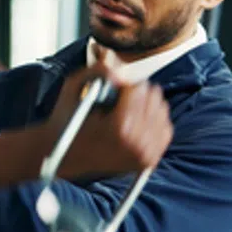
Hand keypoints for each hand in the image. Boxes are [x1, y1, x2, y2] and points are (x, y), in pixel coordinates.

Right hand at [42, 53, 172, 180]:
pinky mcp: (150, 160)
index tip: (111, 92)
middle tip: (117, 104)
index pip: (139, 88)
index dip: (123, 85)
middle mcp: (138, 144)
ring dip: (145, 106)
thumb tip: (120, 71)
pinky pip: (165, 128)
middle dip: (136, 94)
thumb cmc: (67, 123)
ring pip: (161, 110)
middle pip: (153, 97)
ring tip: (124, 114)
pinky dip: (153, 121)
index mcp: (120, 128)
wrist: (66, 157)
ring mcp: (146, 154)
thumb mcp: (73, 89)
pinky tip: (136, 123)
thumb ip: (96, 71)